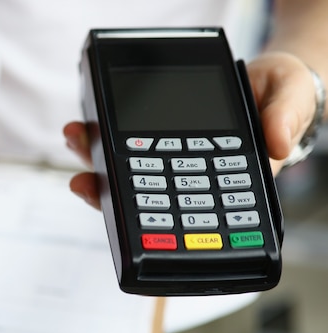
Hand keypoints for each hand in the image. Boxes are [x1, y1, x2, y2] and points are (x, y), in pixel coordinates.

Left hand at [64, 51, 318, 208]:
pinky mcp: (157, 139)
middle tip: (82, 181)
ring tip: (75, 140)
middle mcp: (191, 178)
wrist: (268, 79)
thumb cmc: (279, 97)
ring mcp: (171, 160)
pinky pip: (126, 145)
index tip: (120, 208)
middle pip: (144, 197)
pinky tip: (85, 128)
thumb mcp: (291, 98)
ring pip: (128, 173)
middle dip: (107, 192)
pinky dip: (103, 138)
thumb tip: (276, 145)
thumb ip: (287, 115)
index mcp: (223, 183)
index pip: (185, 210)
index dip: (150, 218)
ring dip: (96, 160)